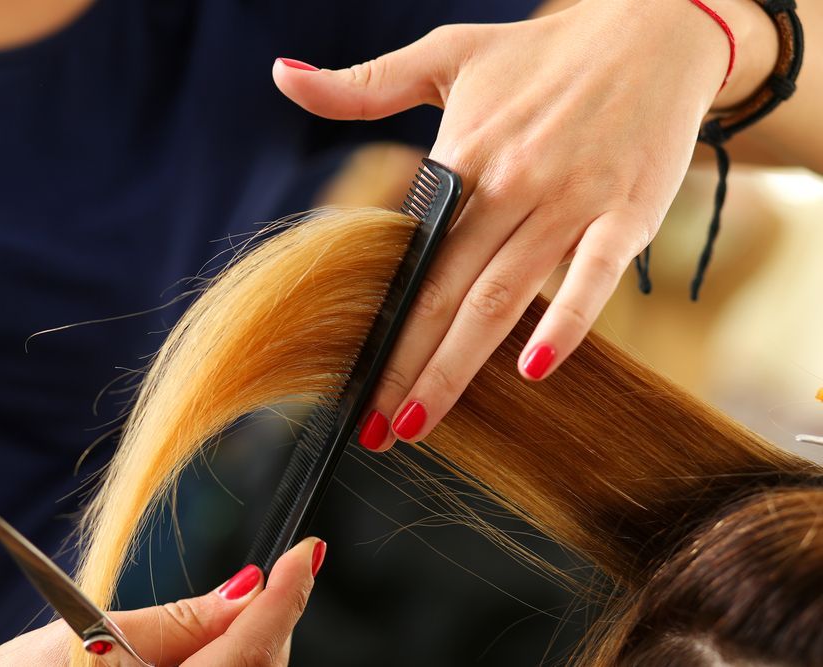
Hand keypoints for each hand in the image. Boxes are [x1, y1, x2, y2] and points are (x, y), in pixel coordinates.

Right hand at [0, 537, 324, 665]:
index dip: (283, 600)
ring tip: (238, 614)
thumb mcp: (69, 641)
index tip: (308, 552)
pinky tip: (214, 652)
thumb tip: (243, 589)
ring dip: (253, 652)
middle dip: (272, 626)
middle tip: (278, 576)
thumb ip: (167, 623)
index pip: (244, 656)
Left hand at [273, 0, 776, 449]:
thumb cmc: (545, 50)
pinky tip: (532, 369)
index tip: (353, 375)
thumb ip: (363, 83)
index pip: (411, 255)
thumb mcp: (447, 53)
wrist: (657, 26)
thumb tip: (280, 74)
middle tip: (377, 429)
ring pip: (501, 295)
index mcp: (463, 154)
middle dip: (406, 365)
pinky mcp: (627, 213)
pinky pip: (593, 277)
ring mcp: (569, 200)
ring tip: (419, 419)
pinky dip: (566, 322)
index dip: (380, 319)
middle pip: (446, 291)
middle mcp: (510, 183)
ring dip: (457, 364)